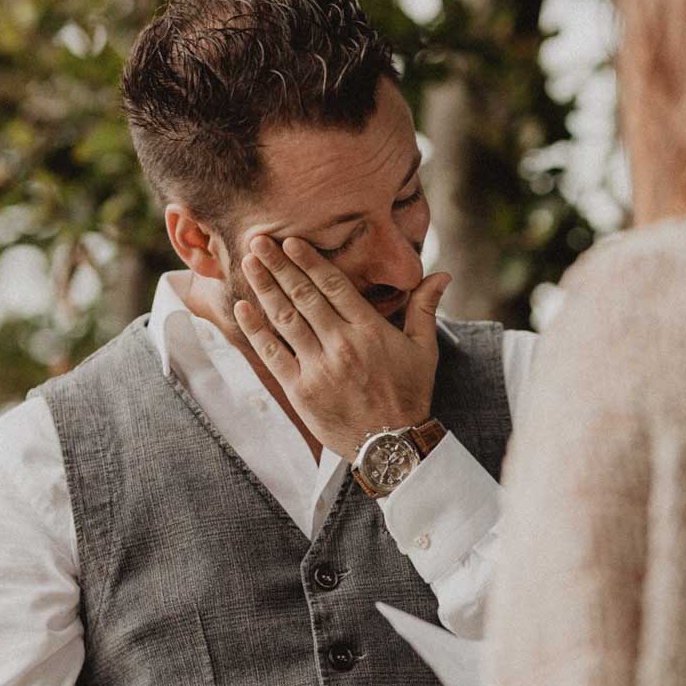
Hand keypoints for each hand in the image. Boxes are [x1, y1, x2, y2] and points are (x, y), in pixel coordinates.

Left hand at [234, 235, 451, 458]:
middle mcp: (343, 344)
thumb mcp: (424, 350)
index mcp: (371, 331)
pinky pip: (273, 353)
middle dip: (279, 265)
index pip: (335, 286)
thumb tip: (442, 274)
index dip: (310, 261)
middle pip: (305, 295)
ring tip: (249, 262)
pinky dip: (255, 329)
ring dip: (265, 287)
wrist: (391, 445)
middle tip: (259, 239)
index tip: (291, 242)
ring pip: (285, 318)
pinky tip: (243, 307)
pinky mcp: (300, 389)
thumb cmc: (409, 394)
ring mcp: (319, 367)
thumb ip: (425, 308)